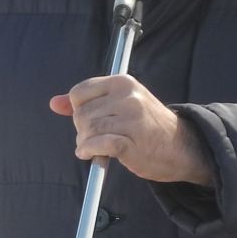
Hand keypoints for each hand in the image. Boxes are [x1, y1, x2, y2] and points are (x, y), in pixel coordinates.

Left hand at [47, 75, 210, 184]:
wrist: (182, 146)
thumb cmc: (147, 126)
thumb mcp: (120, 104)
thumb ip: (87, 101)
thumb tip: (54, 103)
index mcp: (123, 82)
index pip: (79, 93)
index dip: (78, 110)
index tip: (91, 120)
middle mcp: (127, 96)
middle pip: (81, 114)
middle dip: (82, 130)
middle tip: (96, 138)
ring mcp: (130, 119)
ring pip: (88, 130)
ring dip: (85, 143)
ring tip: (96, 147)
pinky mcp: (131, 142)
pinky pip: (97, 145)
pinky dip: (89, 151)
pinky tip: (90, 155)